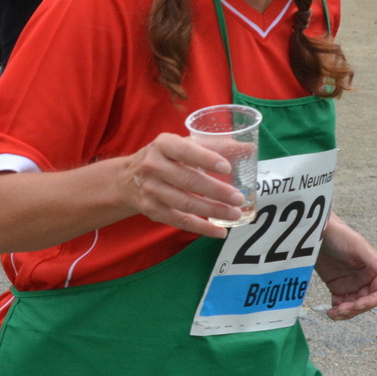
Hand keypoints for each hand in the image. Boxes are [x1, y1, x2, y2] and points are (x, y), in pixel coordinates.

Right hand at [115, 132, 246, 237]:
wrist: (128, 178)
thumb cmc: (166, 158)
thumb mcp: (182, 144)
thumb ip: (213, 145)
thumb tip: (248, 148)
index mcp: (163, 144)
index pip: (185, 151)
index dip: (206, 159)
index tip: (227, 168)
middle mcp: (153, 165)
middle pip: (187, 180)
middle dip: (216, 191)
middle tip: (238, 198)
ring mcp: (151, 189)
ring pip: (185, 203)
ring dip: (212, 210)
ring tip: (235, 213)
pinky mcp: (152, 210)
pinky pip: (179, 221)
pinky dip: (201, 227)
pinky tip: (220, 231)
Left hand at [314, 213, 376, 319]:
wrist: (318, 232)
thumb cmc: (340, 235)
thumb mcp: (358, 247)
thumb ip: (375, 262)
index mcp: (374, 271)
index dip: (371, 302)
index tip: (357, 305)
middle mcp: (365, 280)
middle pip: (366, 303)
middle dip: (355, 309)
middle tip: (341, 310)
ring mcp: (351, 285)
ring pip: (353, 307)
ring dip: (346, 313)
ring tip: (334, 313)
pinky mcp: (337, 287)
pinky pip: (340, 304)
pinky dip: (337, 311)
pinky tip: (330, 312)